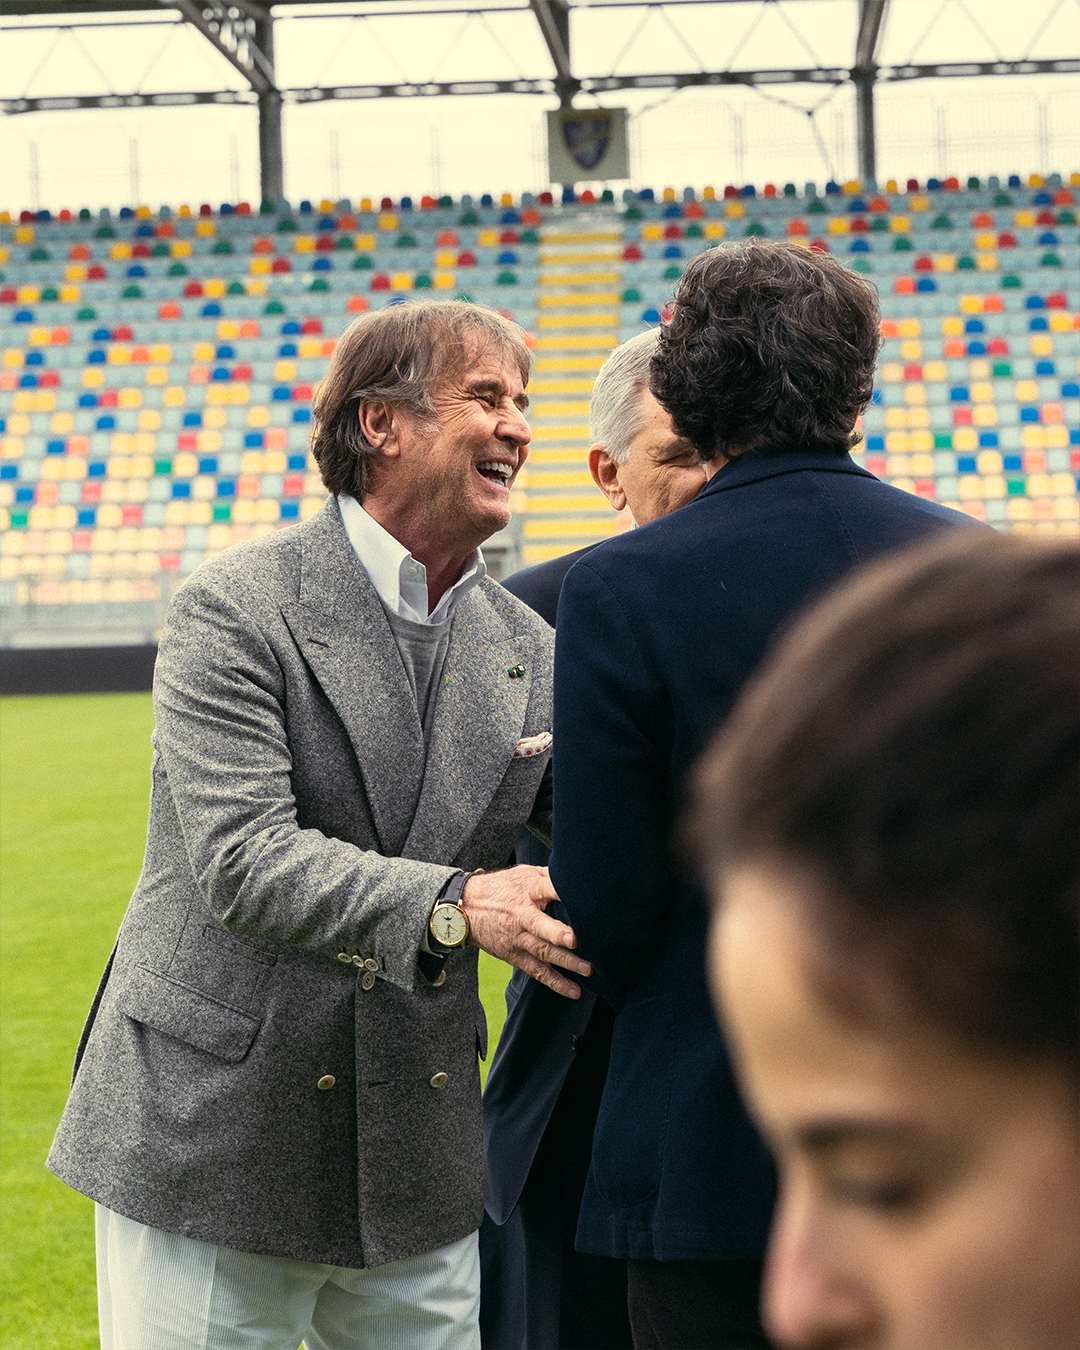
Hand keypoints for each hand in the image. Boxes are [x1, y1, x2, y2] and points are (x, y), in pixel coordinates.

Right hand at [461, 866, 590, 998]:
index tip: (579, 895)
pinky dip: (555, 982)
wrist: (467, 908)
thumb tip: (575, 876)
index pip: (545, 888)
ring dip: (565, 962)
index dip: (560, 891)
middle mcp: (522, 915)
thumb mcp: (522, 874)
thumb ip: (548, 876)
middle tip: (576, 940)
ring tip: (586, 969)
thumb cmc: (500, 888)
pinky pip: (536, 971)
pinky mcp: (515, 955)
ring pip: (542, 952)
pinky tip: (573, 990)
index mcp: (527, 890)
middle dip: (558, 934)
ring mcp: (518, 938)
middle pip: (540, 926)